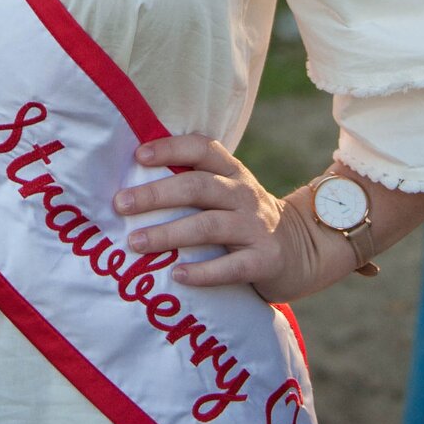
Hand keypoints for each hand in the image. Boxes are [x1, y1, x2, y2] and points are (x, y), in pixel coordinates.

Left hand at [114, 134, 321, 304]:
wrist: (303, 250)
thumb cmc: (245, 219)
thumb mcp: (227, 192)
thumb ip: (194, 184)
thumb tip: (132, 185)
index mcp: (232, 172)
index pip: (202, 149)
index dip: (171, 148)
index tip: (139, 156)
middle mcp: (244, 194)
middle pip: (198, 187)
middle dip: (156, 195)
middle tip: (120, 204)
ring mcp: (256, 227)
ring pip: (209, 226)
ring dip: (169, 234)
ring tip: (135, 242)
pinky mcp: (265, 260)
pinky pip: (231, 267)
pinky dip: (202, 272)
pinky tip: (177, 275)